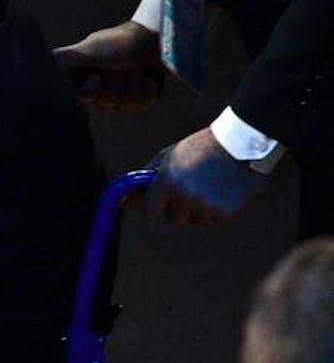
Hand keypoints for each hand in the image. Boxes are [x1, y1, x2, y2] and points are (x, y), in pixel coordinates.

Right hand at [54, 21, 165, 112]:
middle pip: (101, 103)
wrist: (162, 39)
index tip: (96, 79)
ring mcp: (119, 90)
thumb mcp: (90, 50)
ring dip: (133, 86)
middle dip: (115, 86)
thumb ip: (63, 60)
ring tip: (138, 69)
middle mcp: (98, 82)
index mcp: (82, 71)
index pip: (74, 97)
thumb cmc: (124, 41)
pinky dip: (146, 91)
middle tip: (121, 67)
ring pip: (121, 106)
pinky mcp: (138, 96)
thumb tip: (42, 64)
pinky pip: (138, 106)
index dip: (86, 93)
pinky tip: (148, 78)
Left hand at [136, 128, 267, 223]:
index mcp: (167, 182)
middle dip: (177, 207)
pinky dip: (217, 208)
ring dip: (198, 208)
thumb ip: (147, 179)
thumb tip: (124, 199)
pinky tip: (223, 189)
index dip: (154, 205)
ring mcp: (207, 206)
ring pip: (195, 219)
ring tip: (209, 184)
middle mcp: (186, 196)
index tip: (160, 200)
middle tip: (190, 187)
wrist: (239, 143)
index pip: (150, 210)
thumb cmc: (198, 148)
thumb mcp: (167, 157)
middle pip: (172, 218)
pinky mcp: (226, 212)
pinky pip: (214, 218)